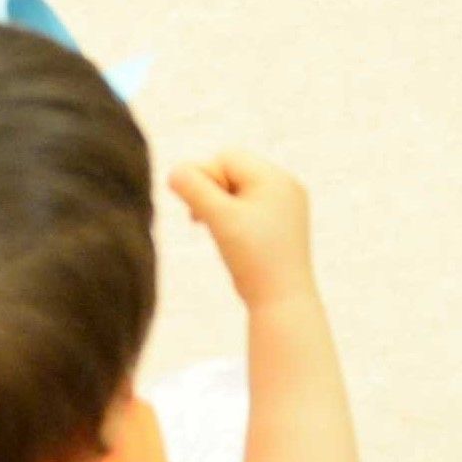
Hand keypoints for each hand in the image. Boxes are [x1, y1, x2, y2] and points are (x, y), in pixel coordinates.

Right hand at [172, 153, 319, 311]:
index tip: (197, 212)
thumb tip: (175, 171)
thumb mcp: (219, 218)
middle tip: (198, 220)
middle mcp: (286, 186)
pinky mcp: (282, 224)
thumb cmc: (252, 259)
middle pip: (232, 171)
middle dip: (211, 192)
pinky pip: (249, 207)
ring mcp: (286, 205)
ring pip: (238, 190)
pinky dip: (232, 217)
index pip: (226, 158)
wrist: (283, 303)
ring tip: (213, 229)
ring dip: (218, 205)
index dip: (203, 179)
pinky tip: (228, 239)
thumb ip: (194, 189)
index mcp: (275, 178)